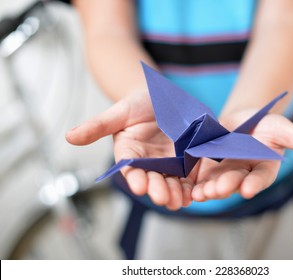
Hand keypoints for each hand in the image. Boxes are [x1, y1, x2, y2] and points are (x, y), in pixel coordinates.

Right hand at [66, 93, 192, 209]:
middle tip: (162, 197)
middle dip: (157, 189)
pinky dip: (190, 186)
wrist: (161, 99)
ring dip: (175, 193)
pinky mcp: (186, 161)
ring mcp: (168, 163)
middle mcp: (149, 163)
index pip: (130, 169)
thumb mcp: (118, 113)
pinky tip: (194, 194)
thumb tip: (69, 137)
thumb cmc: (136, 105)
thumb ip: (98, 126)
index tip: (139, 185)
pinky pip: (188, 176)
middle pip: (153, 179)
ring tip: (179, 201)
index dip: (135, 177)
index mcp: (130, 154)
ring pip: (171, 182)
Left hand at [190, 110, 292, 201]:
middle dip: (227, 186)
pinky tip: (190, 188)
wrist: (239, 120)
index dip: (255, 184)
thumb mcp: (282, 128)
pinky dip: (196, 183)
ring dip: (209, 190)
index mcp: (264, 167)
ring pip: (217, 183)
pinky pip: (201, 177)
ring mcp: (224, 172)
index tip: (249, 189)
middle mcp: (244, 174)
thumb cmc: (264, 124)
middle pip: (235, 182)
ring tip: (202, 193)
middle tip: (218, 190)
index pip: (261, 178)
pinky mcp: (207, 168)